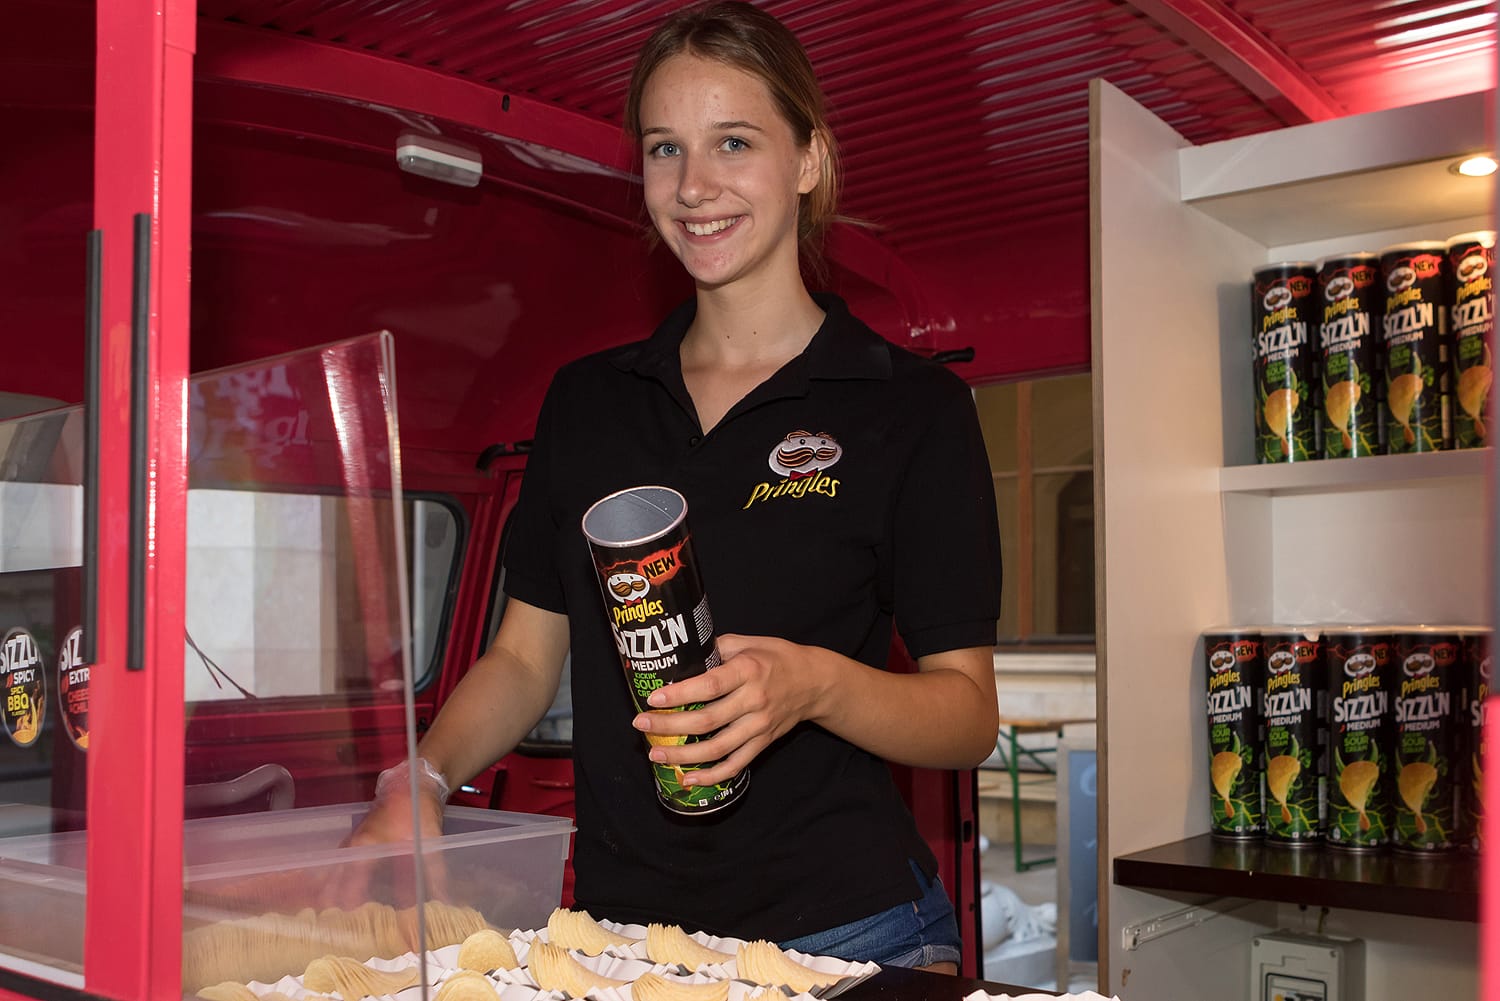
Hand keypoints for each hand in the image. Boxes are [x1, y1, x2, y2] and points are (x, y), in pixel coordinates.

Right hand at [326, 769, 450, 908]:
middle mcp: (354, 844)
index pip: (349, 882)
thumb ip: (435, 873)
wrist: (414, 782)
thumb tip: (445, 901)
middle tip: (328, 922)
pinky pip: (342, 860)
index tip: (344, 923)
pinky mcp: (360, 837)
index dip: (347, 903)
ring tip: (326, 911)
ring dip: (330, 887)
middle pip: (333, 876)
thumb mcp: (430, 842)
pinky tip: (338, 887)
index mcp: (366, 847)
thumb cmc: (418, 810)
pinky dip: (338, 875)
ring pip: (335, 868)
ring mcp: (354, 839)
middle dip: (329, 898)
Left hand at [631, 633, 825, 787]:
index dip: (680, 695)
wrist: (814, 682)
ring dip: (683, 754)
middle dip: (670, 725)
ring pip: (717, 748)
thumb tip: (682, 656)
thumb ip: (717, 648)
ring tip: (656, 754)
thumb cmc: (776, 657)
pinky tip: (688, 778)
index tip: (653, 699)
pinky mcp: (763, 743)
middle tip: (642, 725)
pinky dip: (711, 775)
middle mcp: (754, 700)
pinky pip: (736, 764)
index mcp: (748, 670)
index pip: (710, 686)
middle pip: (707, 720)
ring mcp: (759, 726)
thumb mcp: (748, 642)